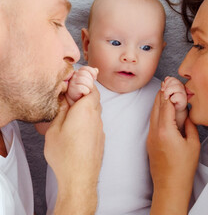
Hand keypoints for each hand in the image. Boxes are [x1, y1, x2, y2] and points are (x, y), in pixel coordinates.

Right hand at [44, 85, 104, 213]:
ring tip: (73, 113)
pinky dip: (89, 118)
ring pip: (96, 110)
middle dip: (85, 93)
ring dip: (87, 106)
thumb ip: (61, 111)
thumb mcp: (54, 129)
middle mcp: (96, 117)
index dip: (85, 83)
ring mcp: (100, 128)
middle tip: (71, 97)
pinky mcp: (101, 137)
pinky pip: (96, 122)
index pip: (91, 88)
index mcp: (85, 110)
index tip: (75, 84)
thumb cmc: (65, 155)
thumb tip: (65, 100)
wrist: (80, 177)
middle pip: (95, 98)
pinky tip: (78, 127)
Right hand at [66, 66, 97, 105]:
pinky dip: (86, 92)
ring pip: (85, 80)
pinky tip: (83, 93)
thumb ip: (92, 74)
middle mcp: (74, 76)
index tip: (94, 78)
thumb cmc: (83, 91)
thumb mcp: (88, 81)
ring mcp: (72, 82)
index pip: (86, 68)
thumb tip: (96, 70)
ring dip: (89, 87)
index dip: (92, 72)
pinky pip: (83, 88)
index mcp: (78, 72)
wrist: (77, 101)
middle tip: (88, 87)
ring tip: (86, 90)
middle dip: (90, 81)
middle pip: (86, 74)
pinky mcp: (72, 89)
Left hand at [147, 91, 199, 214]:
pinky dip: (155, 113)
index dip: (167, 94)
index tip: (168, 84)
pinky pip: (151, 122)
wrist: (169, 184)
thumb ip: (189, 127)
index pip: (165, 106)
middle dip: (160, 95)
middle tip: (164, 84)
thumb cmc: (182, 167)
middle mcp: (154, 131)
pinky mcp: (149, 142)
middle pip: (155, 107)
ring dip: (157, 103)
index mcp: (166, 130)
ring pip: (151, 114)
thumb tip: (185, 116)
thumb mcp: (192, 145)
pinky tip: (160, 111)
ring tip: (162, 94)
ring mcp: (150, 137)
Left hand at [161, 76, 186, 111]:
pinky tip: (172, 101)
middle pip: (174, 81)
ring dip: (168, 92)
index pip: (172, 79)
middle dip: (166, 87)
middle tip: (164, 93)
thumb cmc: (170, 101)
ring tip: (166, 98)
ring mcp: (183, 93)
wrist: (174, 110)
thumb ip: (165, 86)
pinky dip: (172, 99)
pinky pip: (177, 96)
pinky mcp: (184, 100)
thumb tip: (164, 81)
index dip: (166, 82)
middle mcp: (181, 87)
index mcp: (176, 84)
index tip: (162, 89)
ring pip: (176, 87)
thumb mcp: (166, 92)